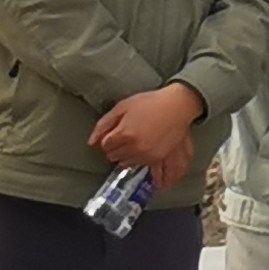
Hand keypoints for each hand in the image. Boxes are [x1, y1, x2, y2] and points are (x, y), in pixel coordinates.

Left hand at [89, 82, 203, 176]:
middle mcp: (135, 148)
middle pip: (113, 156)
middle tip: (123, 137)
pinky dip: (137, 161)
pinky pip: (139, 166)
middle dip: (115, 148)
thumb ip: (104, 125)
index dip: (108, 138)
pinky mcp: (157, 159)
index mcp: (125, 134)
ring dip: (125, 156)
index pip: (105, 146)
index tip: (114, 132)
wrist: (177, 106)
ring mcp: (147, 156)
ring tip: (133, 143)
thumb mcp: (123, 107)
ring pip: (125, 164)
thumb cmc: (150, 103)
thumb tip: (91, 142)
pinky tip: (141, 150)